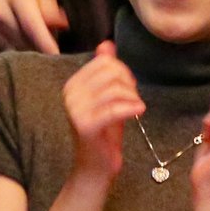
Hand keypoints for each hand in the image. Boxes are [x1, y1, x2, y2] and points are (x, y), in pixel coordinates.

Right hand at [0, 0, 69, 54]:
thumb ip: (51, 8)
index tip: (56, 55)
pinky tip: (23, 38)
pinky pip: (6, 49)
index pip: (31, 25)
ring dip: (29, 47)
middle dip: (40, 45)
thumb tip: (62, 25)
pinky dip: (18, 47)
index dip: (44, 42)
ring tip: (35, 35)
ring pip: (15, 47)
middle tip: (51, 39)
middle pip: (24, 40)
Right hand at [62, 42, 145, 181]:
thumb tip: (106, 44)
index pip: (105, 62)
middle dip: (129, 83)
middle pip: (111, 72)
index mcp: (73, 84)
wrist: (96, 166)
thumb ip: (106, 71)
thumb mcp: (107, 96)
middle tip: (133, 99)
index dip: (123, 71)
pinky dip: (131, 107)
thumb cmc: (104, 131)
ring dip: (132, 97)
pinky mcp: (85, 126)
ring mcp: (75, 110)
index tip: (129, 88)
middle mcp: (70, 94)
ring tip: (135, 108)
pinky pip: (114, 108)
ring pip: (115, 88)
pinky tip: (139, 111)